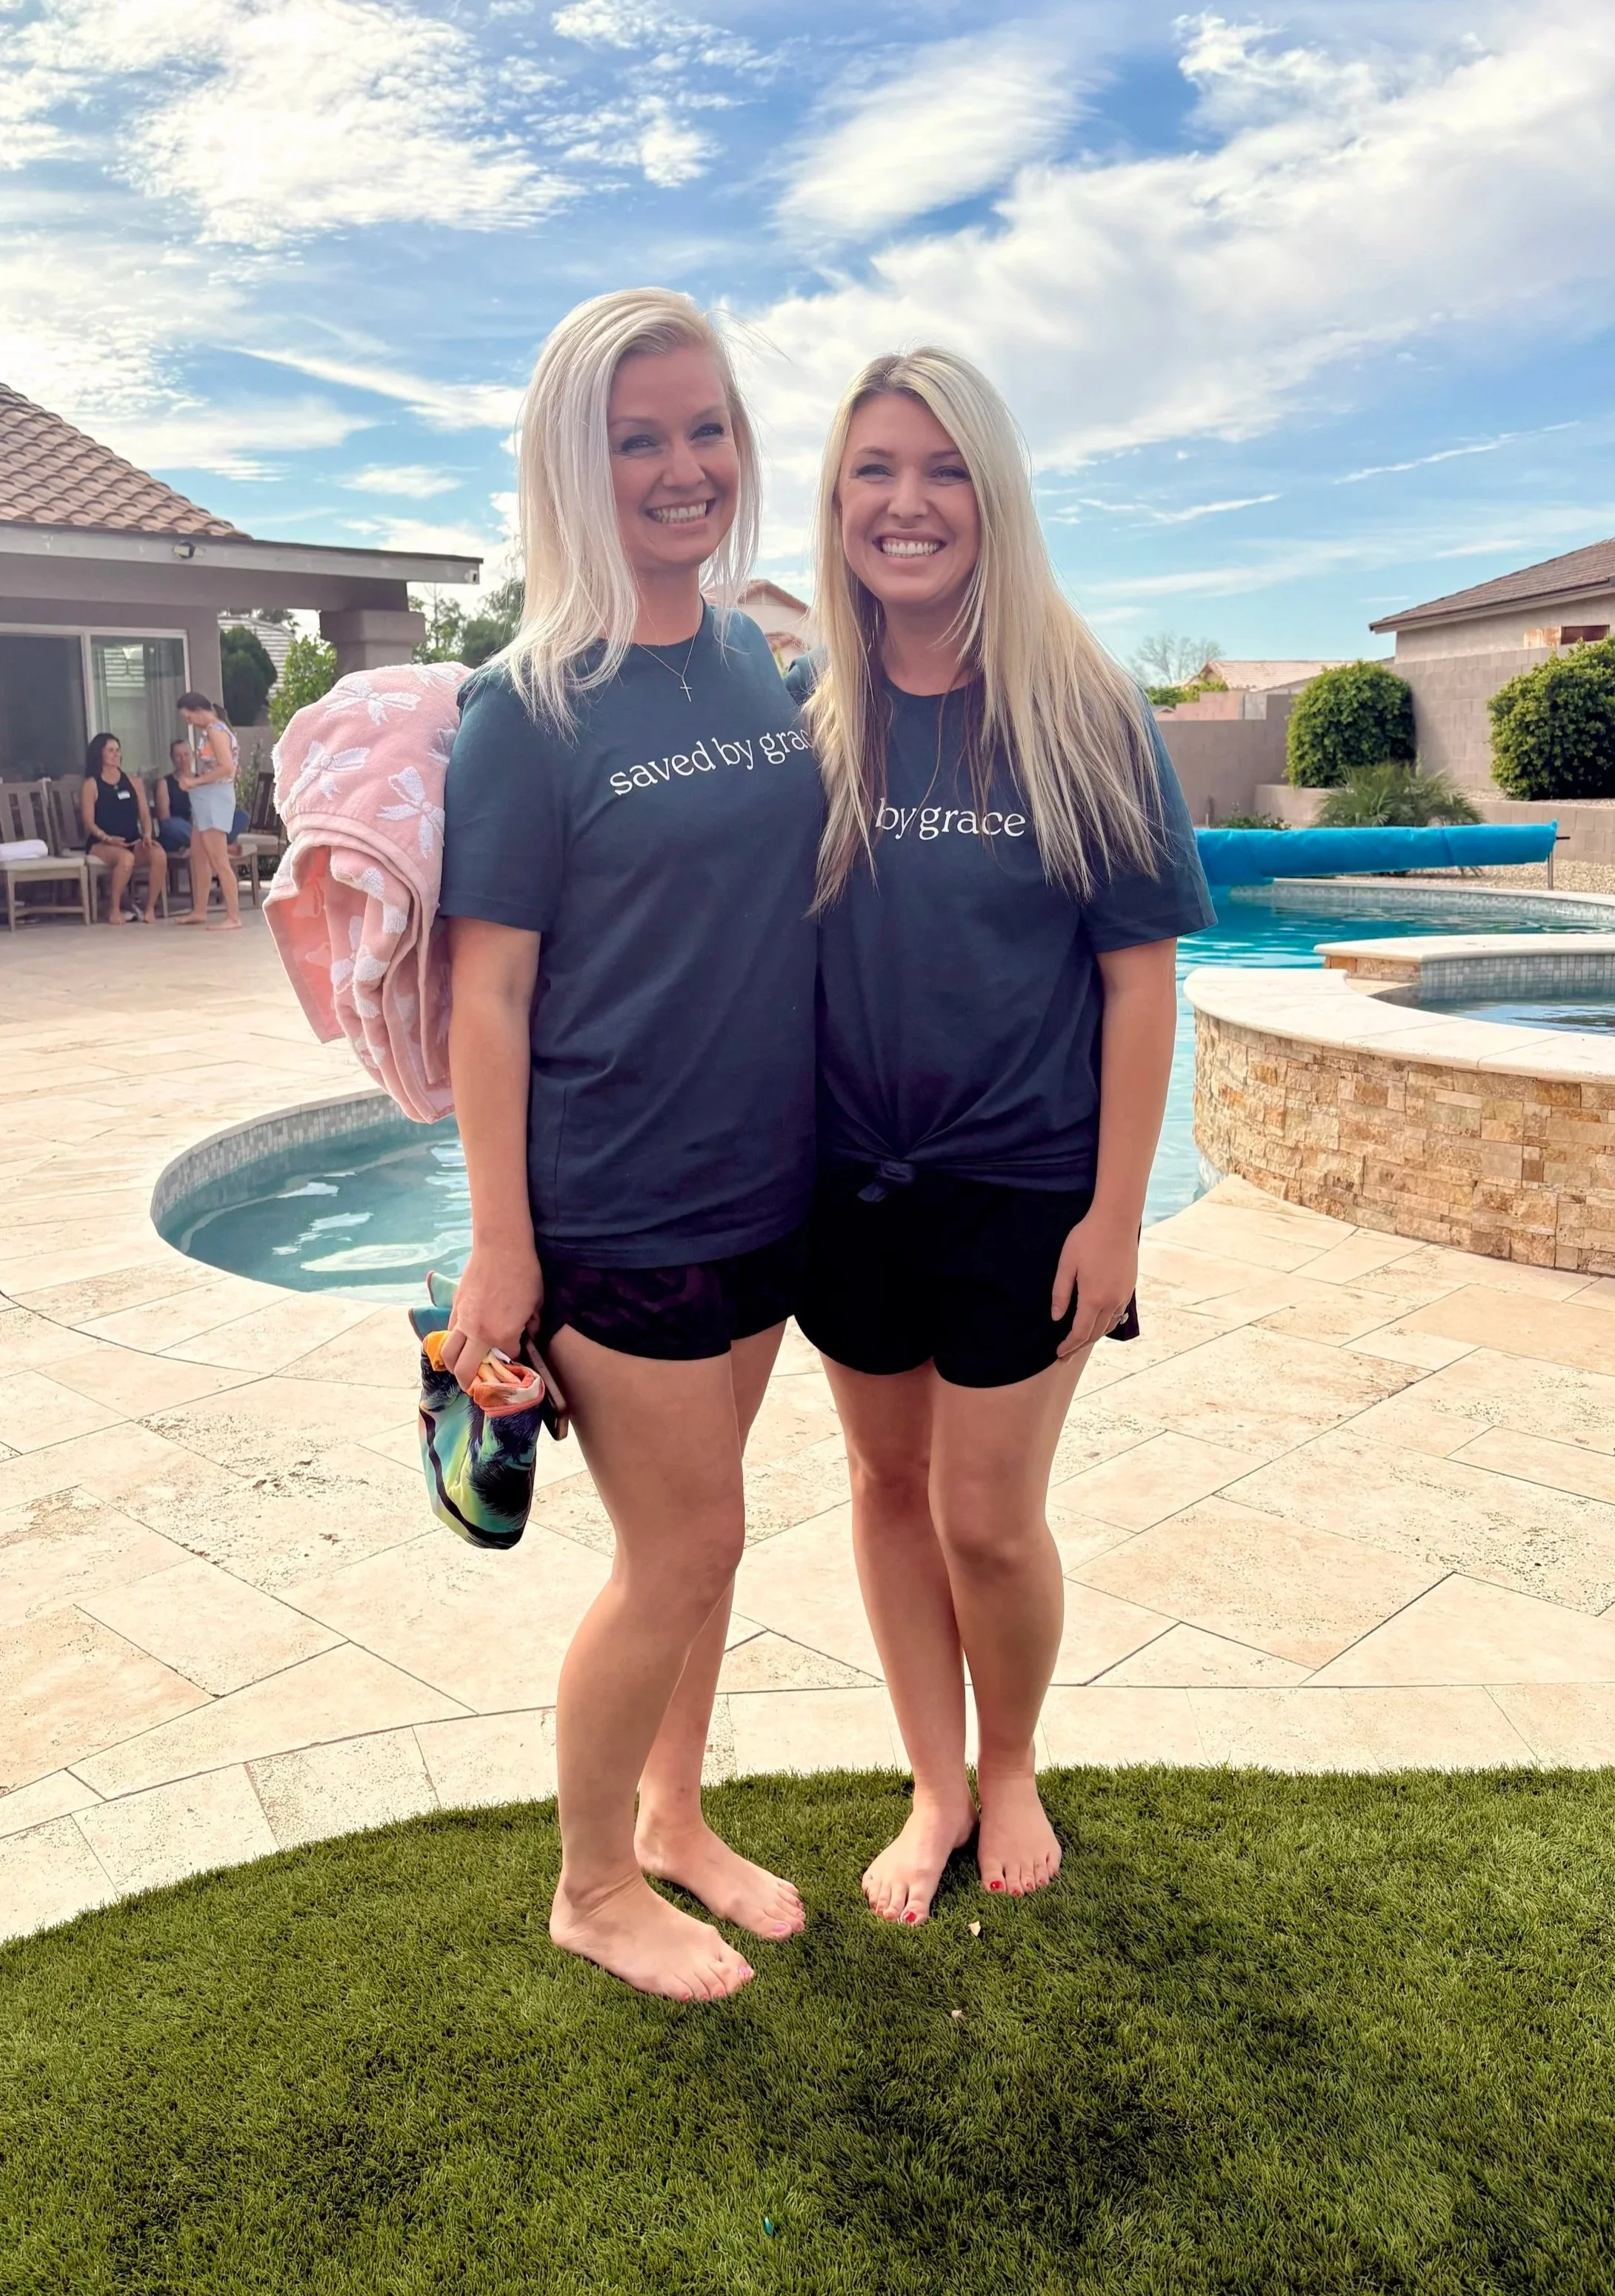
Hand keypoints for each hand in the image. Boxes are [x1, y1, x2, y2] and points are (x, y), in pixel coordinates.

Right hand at [438, 1240, 542, 1395]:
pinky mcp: (455, 1306)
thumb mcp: (537, 1304)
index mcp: (501, 1335)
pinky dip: (454, 1342)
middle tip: (478, 1387)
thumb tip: (527, 1335)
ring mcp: (462, 1319)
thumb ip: (531, 1326)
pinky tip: (463, 1341)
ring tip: (463, 1370)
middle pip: (465, 1371)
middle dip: (471, 1384)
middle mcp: (477, 1333)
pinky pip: (449, 1332)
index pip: (505, 1362)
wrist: (501, 1244)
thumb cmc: (525, 1273)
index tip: (517, 1365)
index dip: (513, 1366)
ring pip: (448, 1354)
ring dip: (454, 1367)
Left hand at [1051, 1209, 1137, 1359]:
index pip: (1080, 1332)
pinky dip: (1107, 1323)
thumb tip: (1057, 1317)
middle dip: (1080, 1345)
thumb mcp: (1066, 1264)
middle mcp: (1112, 1301)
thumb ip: (1061, 1293)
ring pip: (1109, 1325)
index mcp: (1093, 1298)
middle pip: (1095, 1333)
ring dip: (1094, 1335)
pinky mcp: (1130, 1287)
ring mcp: (1124, 1295)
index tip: (1059, 1353)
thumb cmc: (1087, 1238)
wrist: (1116, 1220)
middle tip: (1066, 1353)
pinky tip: (1099, 1320)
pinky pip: (1118, 1313)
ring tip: (1081, 1340)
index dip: (1069, 1345)